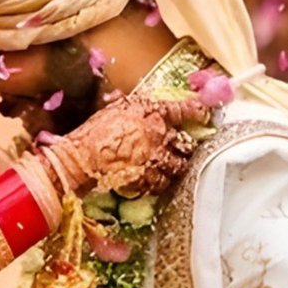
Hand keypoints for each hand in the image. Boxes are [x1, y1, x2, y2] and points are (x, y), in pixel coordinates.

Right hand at [46, 94, 207, 197]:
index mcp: (152, 114)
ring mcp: (155, 160)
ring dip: (175, 167)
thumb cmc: (93, 131)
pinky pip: (161, 184)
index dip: (197, 110)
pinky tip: (152, 180)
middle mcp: (159, 136)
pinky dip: (159, 182)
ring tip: (169, 167)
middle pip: (186, 144)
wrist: (82, 158)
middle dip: (185, 147)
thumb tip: (137, 103)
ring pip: (178, 167)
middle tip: (182, 149)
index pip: (183, 109)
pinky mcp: (147, 180)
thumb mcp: (114, 108)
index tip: (205, 112)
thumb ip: (133, 107)